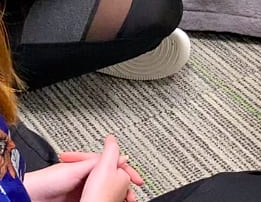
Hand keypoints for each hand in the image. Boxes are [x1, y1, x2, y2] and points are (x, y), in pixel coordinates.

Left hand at [24, 136, 142, 201]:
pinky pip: (99, 198)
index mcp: (86, 165)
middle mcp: (86, 176)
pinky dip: (108, 199)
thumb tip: (119, 156)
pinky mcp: (80, 200)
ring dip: (118, 193)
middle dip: (124, 183)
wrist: (32, 197)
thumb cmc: (47, 181)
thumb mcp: (76, 168)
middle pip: (112, 177)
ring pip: (107, 189)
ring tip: (126, 198)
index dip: (125, 169)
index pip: (112, 164)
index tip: (135, 177)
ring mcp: (83, 189)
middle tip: (133, 190)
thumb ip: (97, 162)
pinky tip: (114, 201)